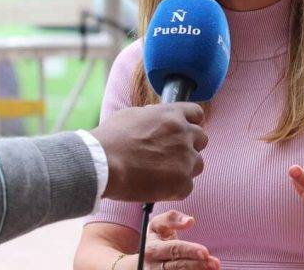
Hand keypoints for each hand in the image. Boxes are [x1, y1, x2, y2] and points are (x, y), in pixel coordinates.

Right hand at [91, 103, 207, 201]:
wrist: (101, 164)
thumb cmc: (110, 139)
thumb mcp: (132, 115)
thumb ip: (152, 115)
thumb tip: (156, 115)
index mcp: (172, 114)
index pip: (196, 114)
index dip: (190, 123)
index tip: (182, 132)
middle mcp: (184, 133)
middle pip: (201, 139)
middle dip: (189, 146)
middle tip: (169, 156)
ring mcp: (185, 158)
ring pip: (197, 164)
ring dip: (184, 168)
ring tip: (160, 174)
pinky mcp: (182, 182)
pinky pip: (187, 186)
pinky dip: (174, 189)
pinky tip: (156, 187)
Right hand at [143, 210, 220, 269]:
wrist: (139, 261)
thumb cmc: (154, 239)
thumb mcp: (158, 225)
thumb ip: (172, 218)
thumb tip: (190, 221)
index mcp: (152, 249)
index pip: (173, 250)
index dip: (189, 251)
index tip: (205, 252)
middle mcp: (153, 265)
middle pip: (179, 265)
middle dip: (198, 264)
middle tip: (214, 263)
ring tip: (213, 267)